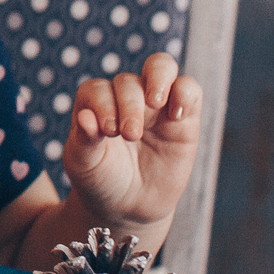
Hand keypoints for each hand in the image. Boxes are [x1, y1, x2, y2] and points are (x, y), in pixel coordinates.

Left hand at [62, 53, 201, 236]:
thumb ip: (84, 140)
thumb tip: (85, 117)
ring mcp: (156, 104)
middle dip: (129, 104)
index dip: (102, 105)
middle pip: (127, 80)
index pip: (97, 89)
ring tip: (155, 103)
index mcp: (95, 103)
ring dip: (158, 78)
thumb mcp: (84, 165)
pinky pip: (189, 89)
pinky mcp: (184, 117)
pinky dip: (185, 92)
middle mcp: (124, 97)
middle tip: (130, 135)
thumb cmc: (101, 180)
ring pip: (161, 66)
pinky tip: (176, 115)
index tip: (107, 132)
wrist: (129, 207)